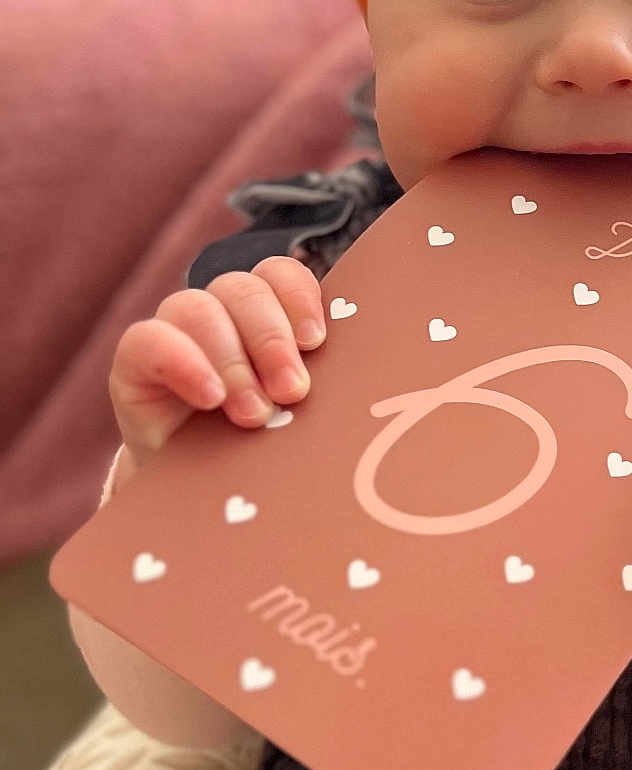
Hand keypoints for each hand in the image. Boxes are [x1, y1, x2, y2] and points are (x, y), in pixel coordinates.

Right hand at [108, 257, 326, 476]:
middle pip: (244, 290)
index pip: (279, 275)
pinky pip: (146, 339)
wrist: (200, 493)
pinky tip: (209, 398)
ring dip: (233, 361)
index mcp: (265, 316)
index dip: (299, 297)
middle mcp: (220, 314)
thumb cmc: (262, 449)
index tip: (316, 341)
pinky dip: (182, 362)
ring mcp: (175, 333)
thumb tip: (358, 390)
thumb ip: (316, 390)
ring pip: (198, 308)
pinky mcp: (136, 362)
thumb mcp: (297, 418)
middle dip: (272, 340)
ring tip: (255, 415)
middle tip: (293, 392)